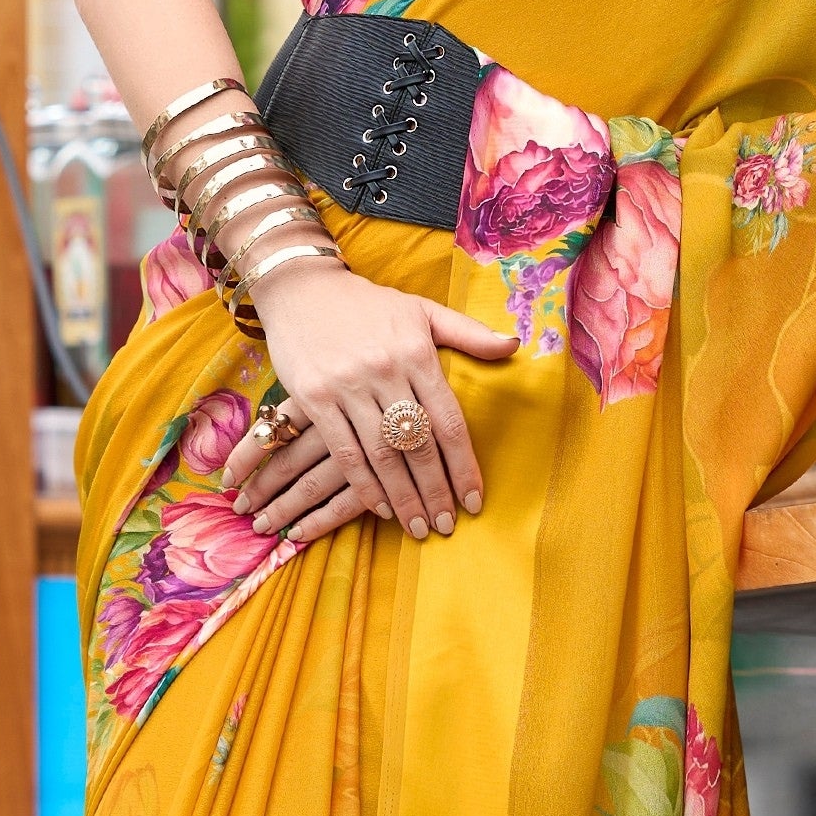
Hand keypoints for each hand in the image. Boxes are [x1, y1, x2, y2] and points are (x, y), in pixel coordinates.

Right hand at [218, 258, 515, 544]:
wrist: (302, 288)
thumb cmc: (368, 304)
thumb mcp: (421, 309)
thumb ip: (467, 333)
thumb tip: (514, 345)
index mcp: (417, 353)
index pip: (449, 421)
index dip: (464, 466)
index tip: (474, 501)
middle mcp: (385, 371)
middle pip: (418, 446)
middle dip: (436, 491)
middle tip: (446, 526)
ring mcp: (347, 385)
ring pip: (382, 455)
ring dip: (403, 497)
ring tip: (418, 526)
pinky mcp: (313, 397)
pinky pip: (344, 451)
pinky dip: (364, 485)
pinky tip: (380, 507)